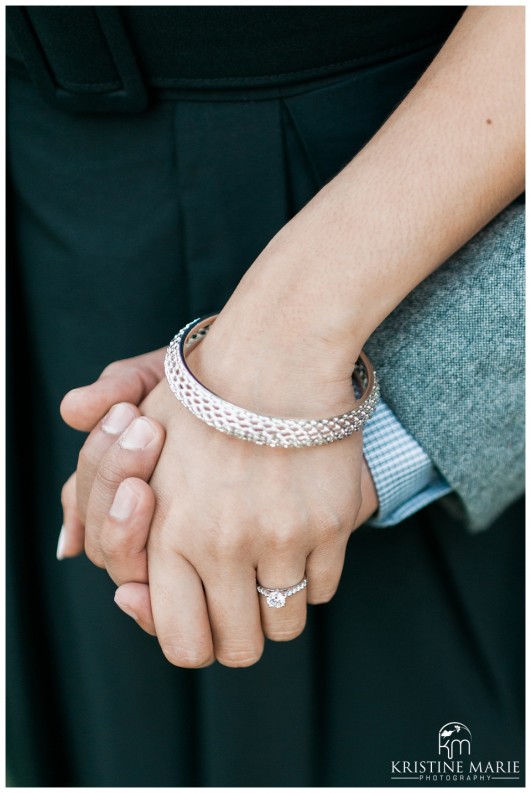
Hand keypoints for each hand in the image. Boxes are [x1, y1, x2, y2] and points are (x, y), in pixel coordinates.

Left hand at [60, 344, 377, 662]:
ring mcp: (280, 537)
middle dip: (239, 631)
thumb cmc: (200, 400)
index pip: (181, 641)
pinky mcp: (328, 524)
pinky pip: (323, 587)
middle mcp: (221, 545)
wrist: (272, 356)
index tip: (202, 614)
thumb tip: (94, 572)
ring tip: (270, 563)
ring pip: (285, 623)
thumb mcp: (135, 449)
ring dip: (277, 604)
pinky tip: (299, 535)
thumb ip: (105, 516)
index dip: (194, 639)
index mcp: (168, 534)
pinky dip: (311, 574)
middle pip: (239, 647)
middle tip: (240, 598)